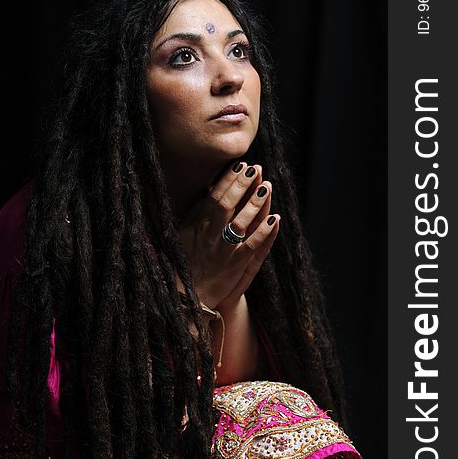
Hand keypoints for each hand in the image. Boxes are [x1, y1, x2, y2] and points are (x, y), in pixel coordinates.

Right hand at [178, 162, 280, 308]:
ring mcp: (223, 250)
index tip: (241, 164)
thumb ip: (196, 212)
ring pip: (240, 222)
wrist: (186, 294)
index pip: (214, 196)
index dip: (228, 179)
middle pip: (226, 204)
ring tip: (267, 186)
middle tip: (256, 168)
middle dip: (242, 185)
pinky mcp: (234, 265)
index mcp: (198, 225)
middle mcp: (210, 235)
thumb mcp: (184, 233)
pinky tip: (275, 219)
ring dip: (255, 204)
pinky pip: (252, 246)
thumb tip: (208, 189)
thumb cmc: (185, 260)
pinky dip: (264, 232)